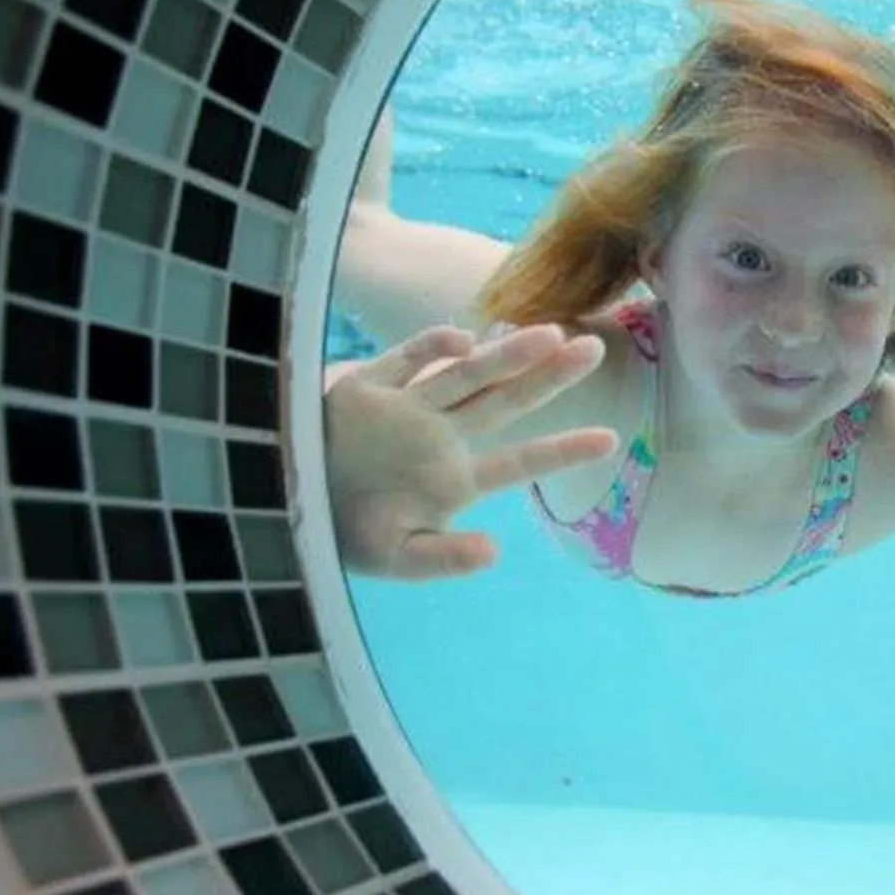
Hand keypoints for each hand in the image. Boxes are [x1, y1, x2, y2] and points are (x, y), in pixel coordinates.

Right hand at [324, 324, 616, 580]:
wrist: (280, 508)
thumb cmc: (342, 534)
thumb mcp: (397, 558)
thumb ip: (444, 559)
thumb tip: (494, 555)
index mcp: (454, 478)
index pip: (521, 462)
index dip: (564, 450)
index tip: (613, 439)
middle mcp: (440, 436)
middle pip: (507, 402)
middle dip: (551, 377)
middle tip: (597, 347)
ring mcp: (407, 408)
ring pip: (467, 375)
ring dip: (507, 354)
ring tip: (552, 335)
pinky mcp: (367, 388)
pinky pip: (406, 361)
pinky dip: (433, 348)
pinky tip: (465, 342)